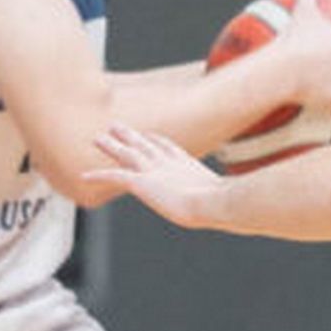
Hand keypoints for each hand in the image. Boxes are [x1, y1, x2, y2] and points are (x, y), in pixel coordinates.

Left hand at [88, 124, 224, 227]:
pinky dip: (98, 174)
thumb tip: (247, 204)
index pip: (168, 148)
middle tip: (118, 126)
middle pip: (144, 145)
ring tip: (98, 138)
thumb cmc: (226, 204)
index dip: (157, 141)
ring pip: (126, 154)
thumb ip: (232, 198)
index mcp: (187, 165)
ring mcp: (154, 171)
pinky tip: (84, 176)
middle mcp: (168, 163)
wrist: (214, 203)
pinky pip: (113, 176)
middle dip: (131, 136)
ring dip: (112, 146)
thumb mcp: (229, 198)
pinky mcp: (142, 182)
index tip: (150, 135)